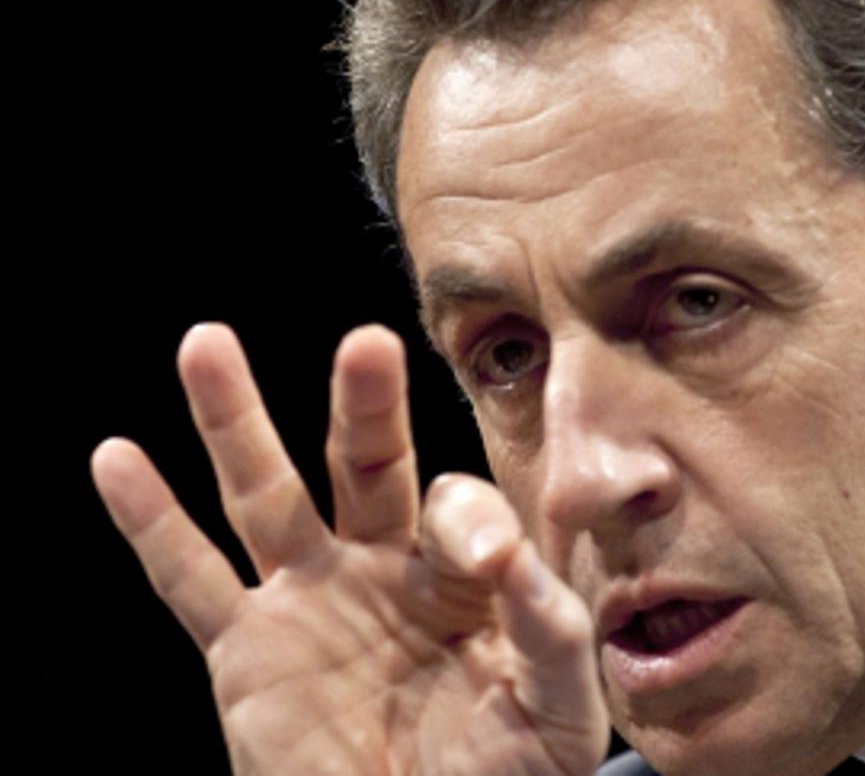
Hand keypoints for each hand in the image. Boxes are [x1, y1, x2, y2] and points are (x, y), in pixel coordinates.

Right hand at [91, 324, 608, 774]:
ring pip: (265, 496)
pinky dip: (151, 523)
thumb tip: (518, 560)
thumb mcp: (557, 711)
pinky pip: (189, 580)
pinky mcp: (246, 652)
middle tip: (368, 345)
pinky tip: (118, 458)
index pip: (463, 512)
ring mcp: (309, 602)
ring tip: (206, 343)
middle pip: (367, 467)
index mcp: (463, 575)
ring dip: (234, 422)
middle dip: (366, 406)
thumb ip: (552, 633)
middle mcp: (382, 568)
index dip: (474, 522)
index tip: (492, 560)